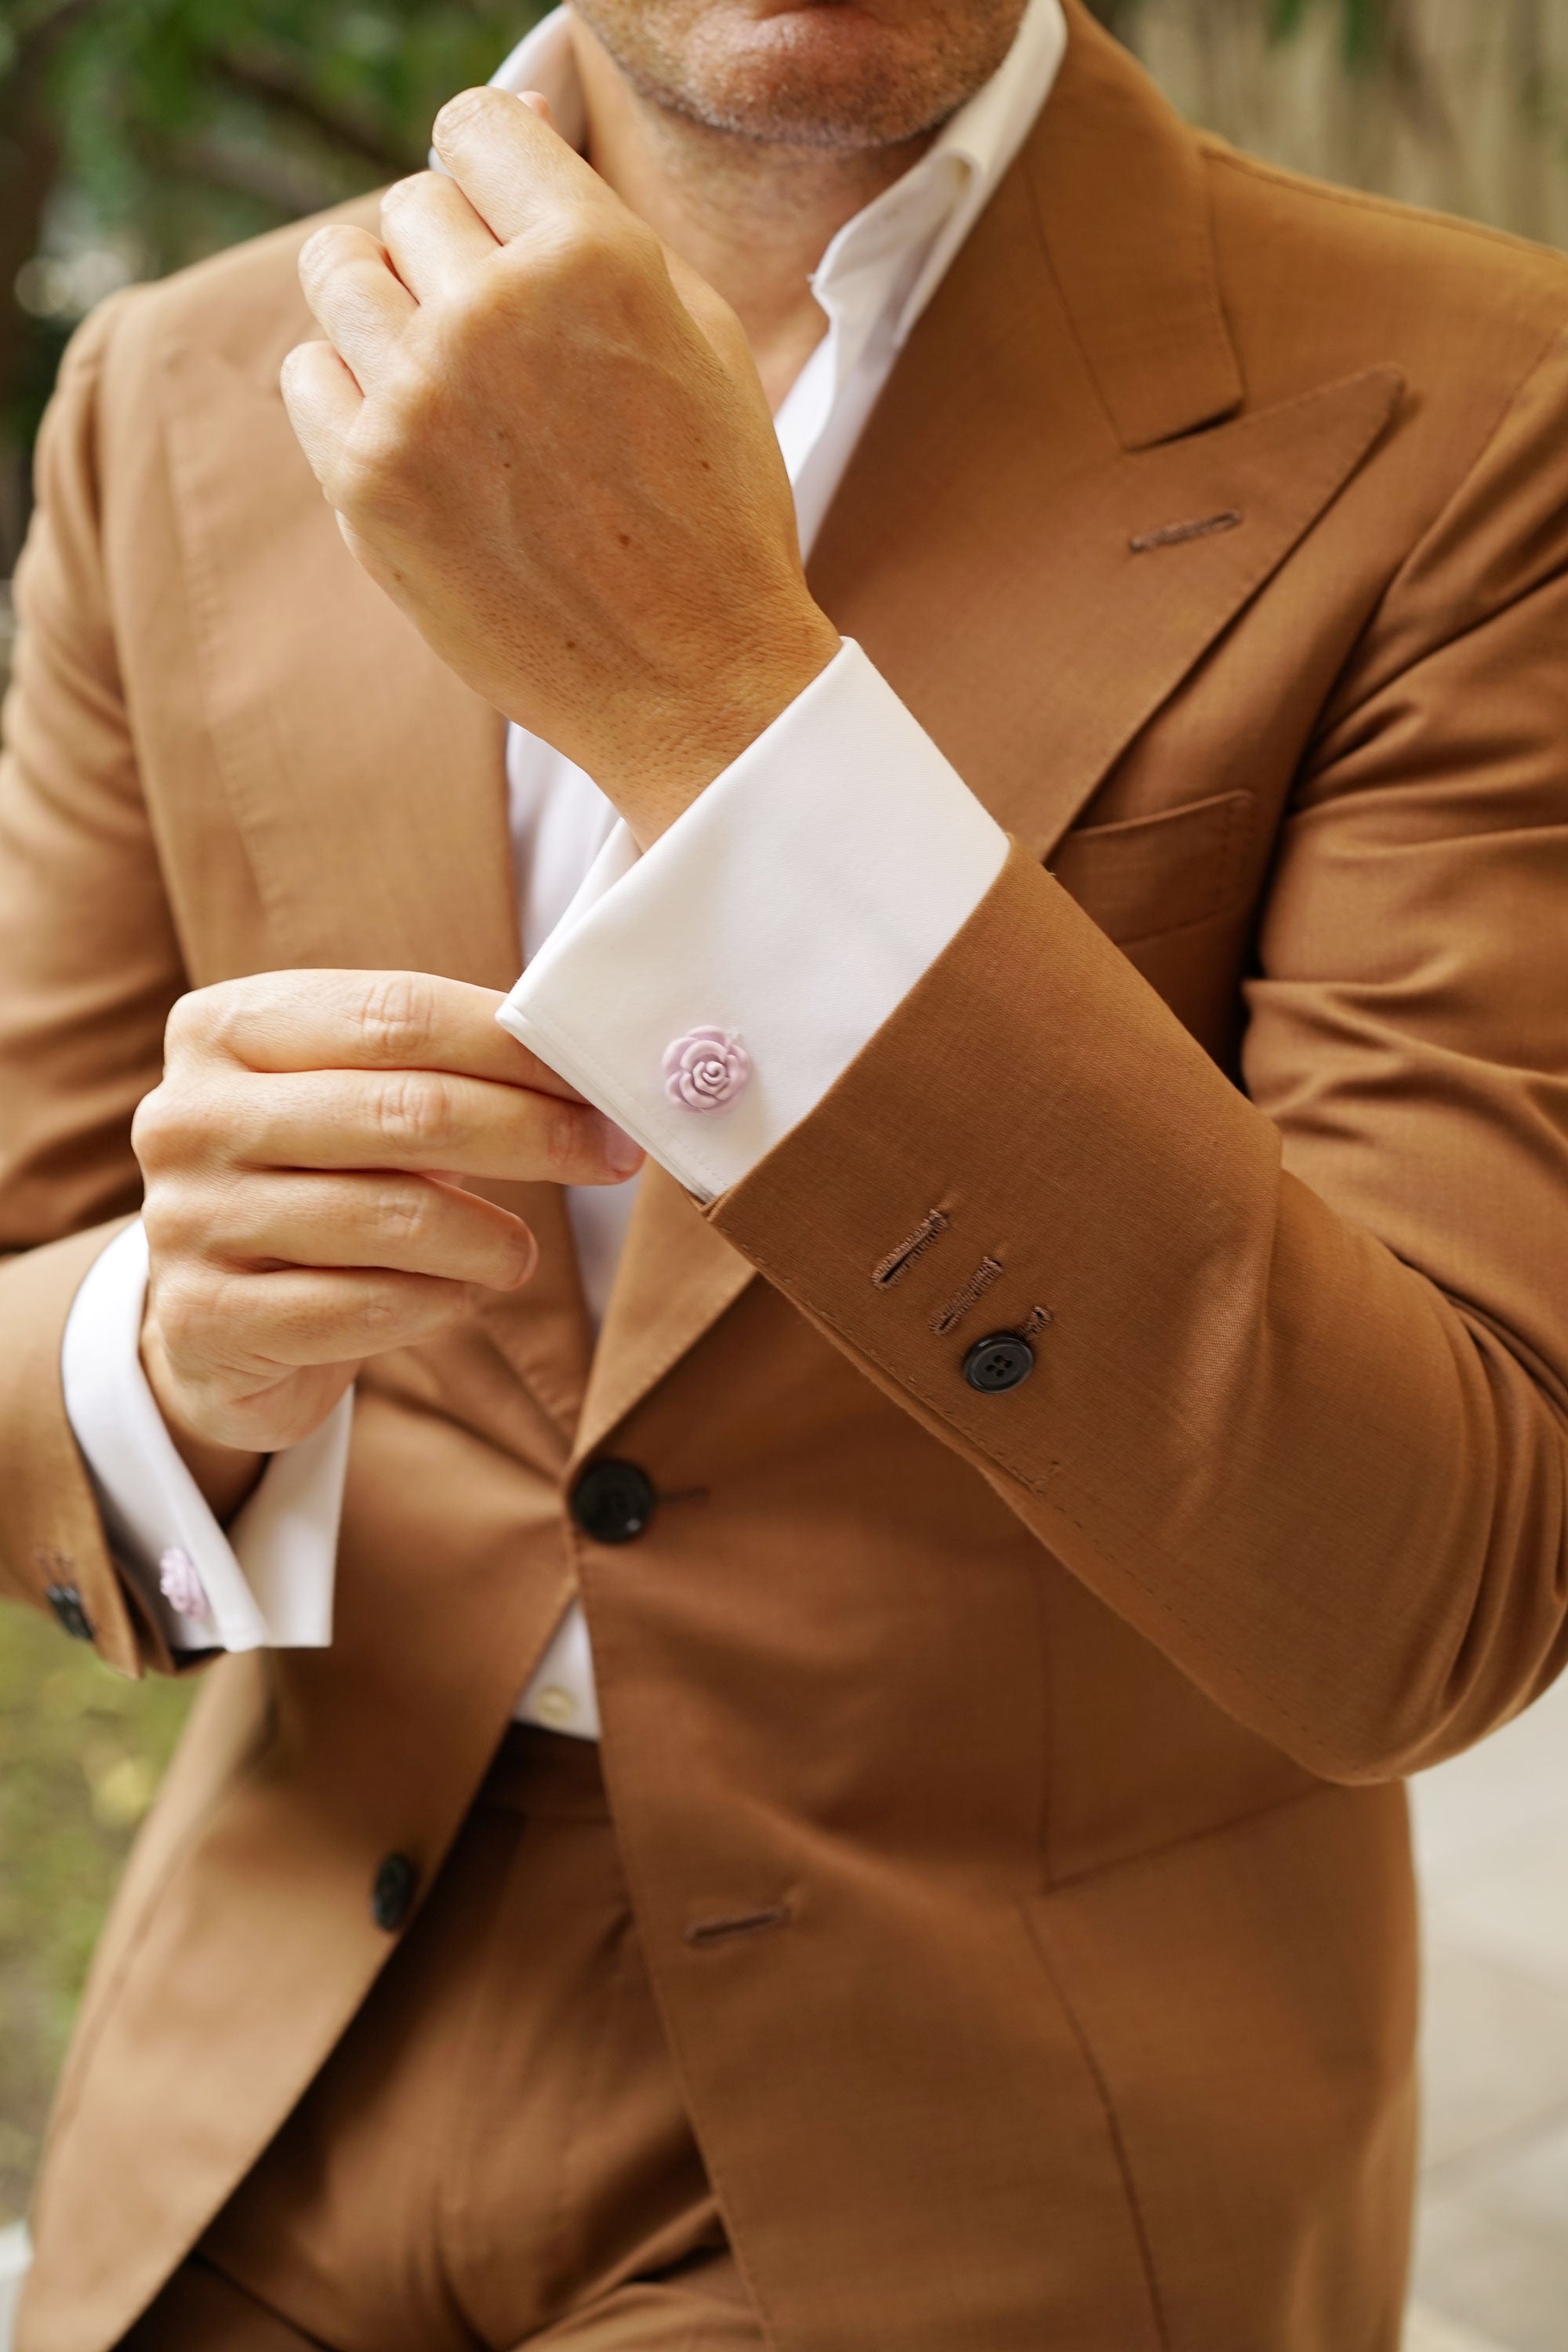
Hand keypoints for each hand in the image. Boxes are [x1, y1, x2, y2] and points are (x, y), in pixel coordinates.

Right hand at [132, 970, 641, 1502]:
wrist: (216, 1322)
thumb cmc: (314, 1184)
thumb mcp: (353, 1100)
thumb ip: (438, 1068)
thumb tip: (585, 1067)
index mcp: (224, 1027)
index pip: (396, 1014)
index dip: (515, 1045)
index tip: (598, 1073)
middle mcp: (189, 1115)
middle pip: (406, 1110)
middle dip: (532, 1132)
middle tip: (609, 1155)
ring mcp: (187, 1219)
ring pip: (393, 1217)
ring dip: (492, 1238)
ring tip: (520, 1251)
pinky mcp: (204, 1318)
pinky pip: (365, 1307)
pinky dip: (439, 1301)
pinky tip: (455, 1294)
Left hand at [281, 90, 841, 845]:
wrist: (696, 683)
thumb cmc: (713, 508)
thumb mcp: (699, 336)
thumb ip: (598, 220)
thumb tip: (514, 123)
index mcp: (591, 256)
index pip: (474, 127)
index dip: (492, 174)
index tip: (511, 234)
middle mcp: (491, 313)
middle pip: (409, 205)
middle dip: (449, 255)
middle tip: (504, 344)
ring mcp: (416, 401)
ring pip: (338, 271)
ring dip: (385, 308)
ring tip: (450, 380)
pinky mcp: (365, 484)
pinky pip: (306, 373)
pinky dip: (348, 392)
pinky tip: (420, 441)